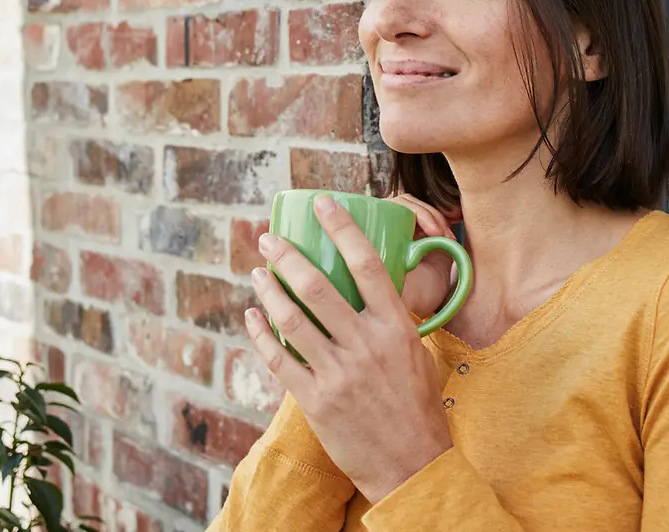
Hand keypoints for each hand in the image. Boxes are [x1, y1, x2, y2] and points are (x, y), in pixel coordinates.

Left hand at [247, 194, 452, 502]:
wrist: (411, 466)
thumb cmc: (415, 406)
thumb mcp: (414, 353)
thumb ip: (389, 319)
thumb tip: (368, 284)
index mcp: (396, 327)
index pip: (368, 264)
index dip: (342, 227)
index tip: (321, 203)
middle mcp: (367, 345)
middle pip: (318, 286)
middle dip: (286, 256)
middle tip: (268, 238)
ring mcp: (339, 373)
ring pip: (291, 319)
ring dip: (268, 289)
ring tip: (258, 272)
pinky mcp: (315, 400)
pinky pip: (279, 358)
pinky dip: (260, 333)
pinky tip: (252, 316)